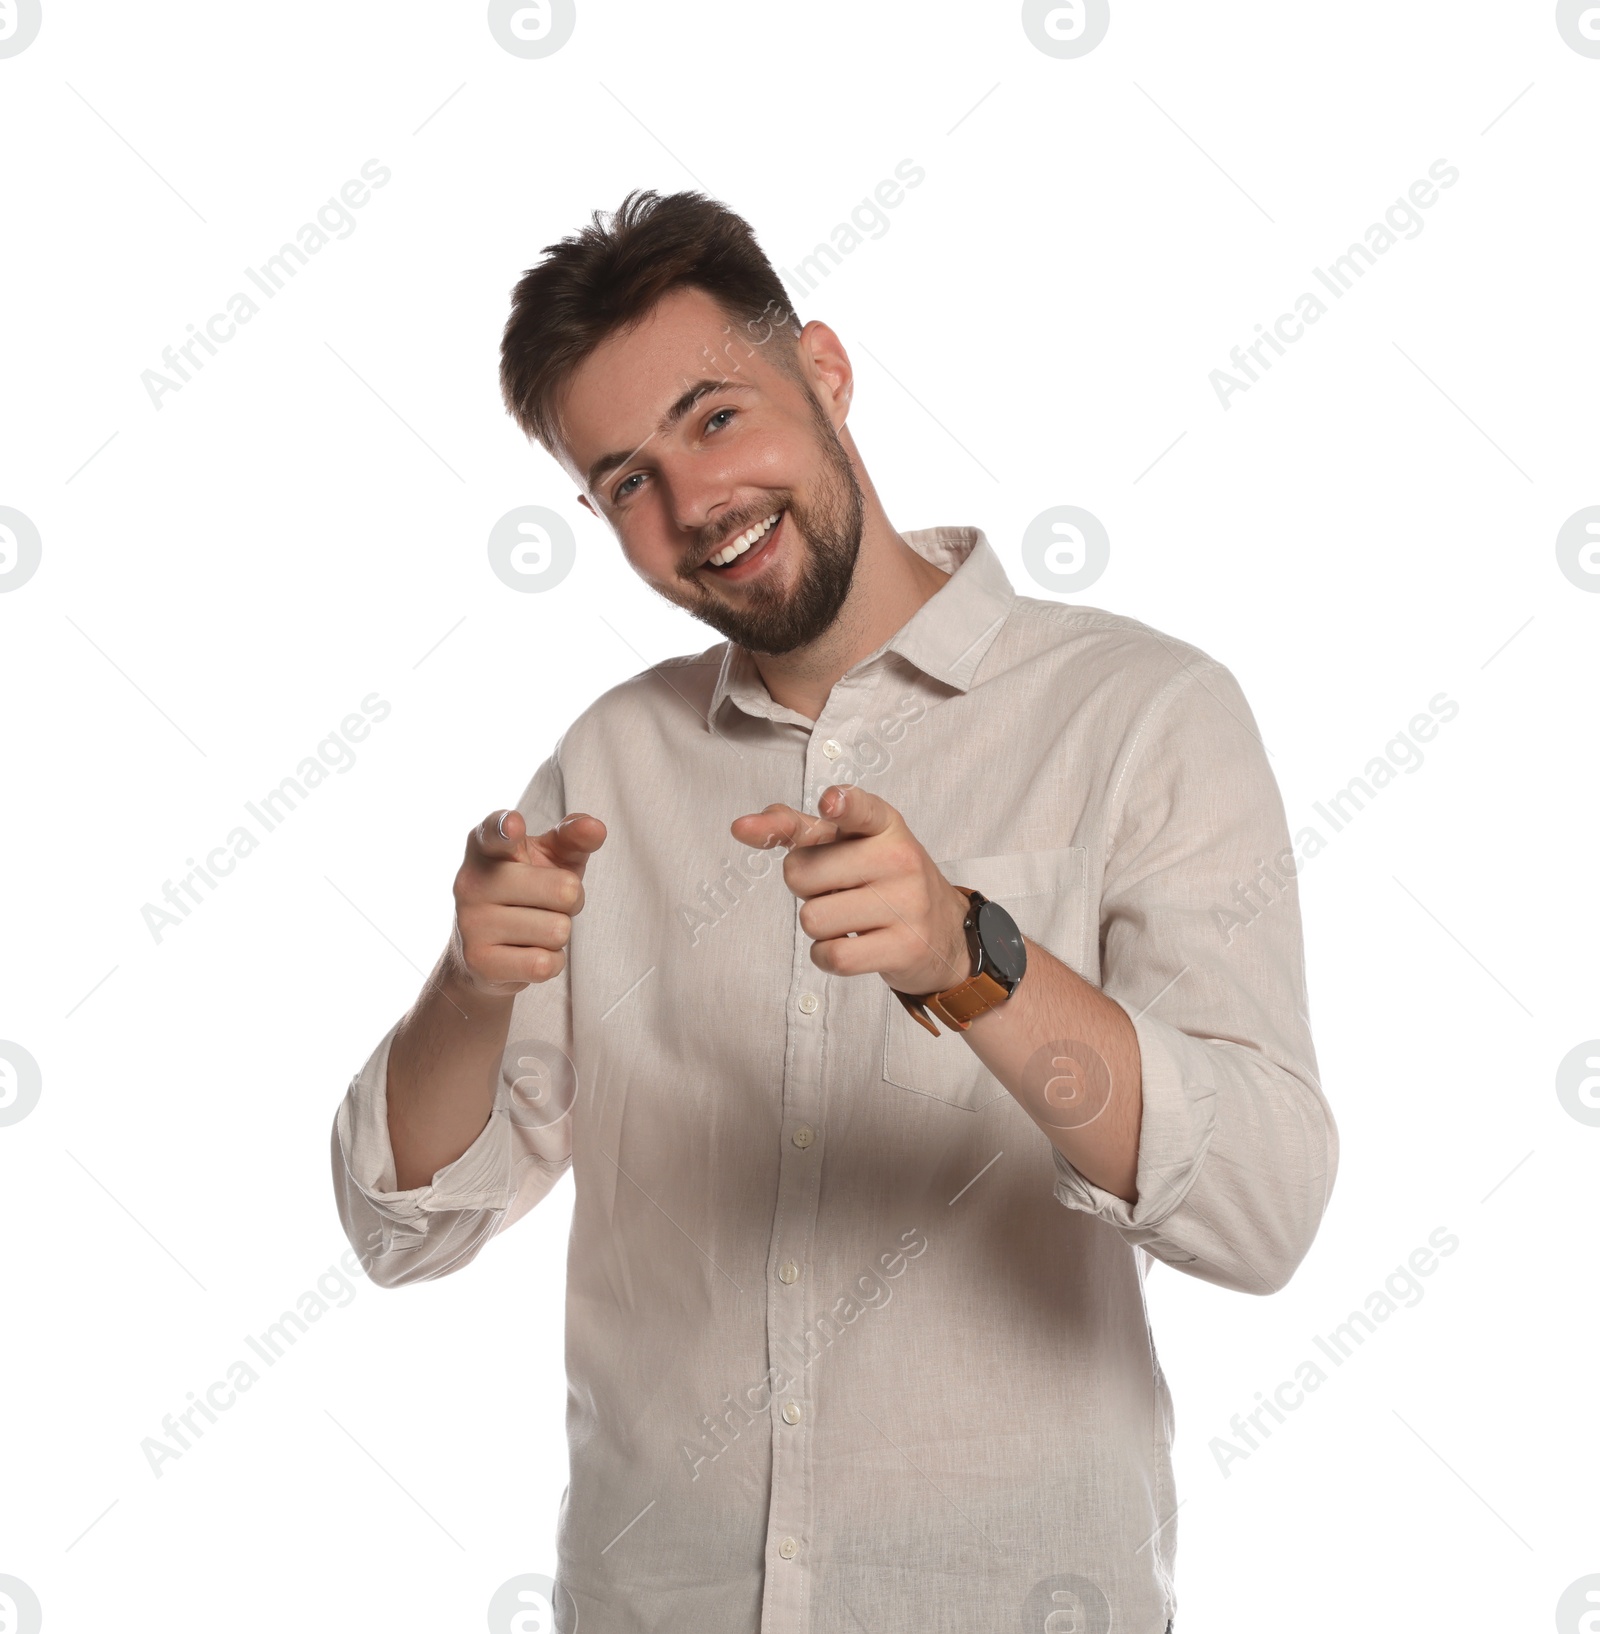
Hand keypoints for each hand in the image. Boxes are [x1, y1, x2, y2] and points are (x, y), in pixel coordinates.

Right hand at [449, 808, 606, 997]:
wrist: (483, 952)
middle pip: (565, 890)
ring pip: (558, 930)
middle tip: (547, 905)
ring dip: (559, 934)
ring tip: (533, 929)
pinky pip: (544, 964)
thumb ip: (573, 837)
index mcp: (486, 847)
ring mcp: (471, 922)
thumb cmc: (527, 891)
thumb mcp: (552, 858)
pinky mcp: (479, 961)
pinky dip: (550, 962)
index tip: (514, 825)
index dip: (507, 828)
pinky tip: (526, 954)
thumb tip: (595, 828)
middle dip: (572, 902)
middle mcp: (471, 880)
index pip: (496, 832)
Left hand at [729, 783, 971, 995]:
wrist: (944, 932)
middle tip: (839, 890)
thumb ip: (797, 828)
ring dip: (818, 926)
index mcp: (883, 824)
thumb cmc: (881, 880)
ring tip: (850, 917)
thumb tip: (742, 826)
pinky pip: (833, 956)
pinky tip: (850, 945)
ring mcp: (907, 903)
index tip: (830, 802)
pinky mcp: (906, 946)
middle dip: (805, 889)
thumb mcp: (849, 844)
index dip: (841, 804)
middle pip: (801, 874)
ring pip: (812, 919)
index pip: (859, 809)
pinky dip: (826, 956)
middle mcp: (899, 857)